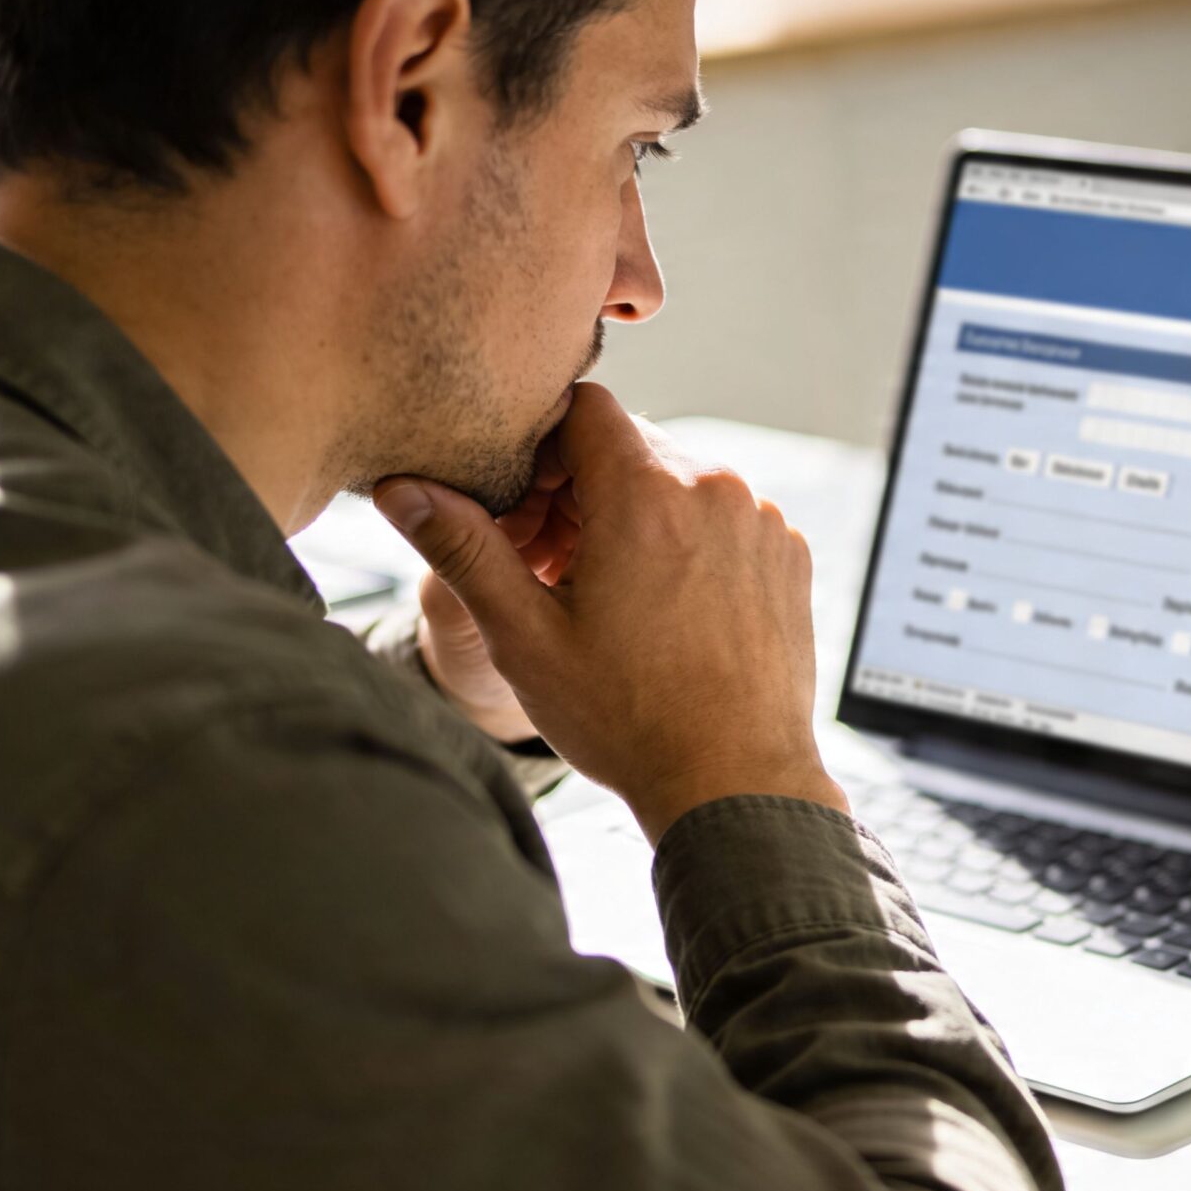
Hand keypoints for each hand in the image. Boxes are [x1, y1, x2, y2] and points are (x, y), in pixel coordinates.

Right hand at [372, 384, 844, 840]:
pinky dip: (690, 543)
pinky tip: (666, 611)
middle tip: (555, 566)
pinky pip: (726, 519)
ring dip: (638, 517)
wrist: (735, 782)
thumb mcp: (525, 636)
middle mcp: (716, 490)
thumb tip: (400, 488)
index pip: (583, 408)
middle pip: (631, 446)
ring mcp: (762, 521)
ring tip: (611, 597)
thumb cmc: (627, 718)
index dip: (541, 449)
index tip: (526, 509)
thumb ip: (463, 548)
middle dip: (584, 489)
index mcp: (647, 494)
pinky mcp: (789, 554)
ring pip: (681, 483)